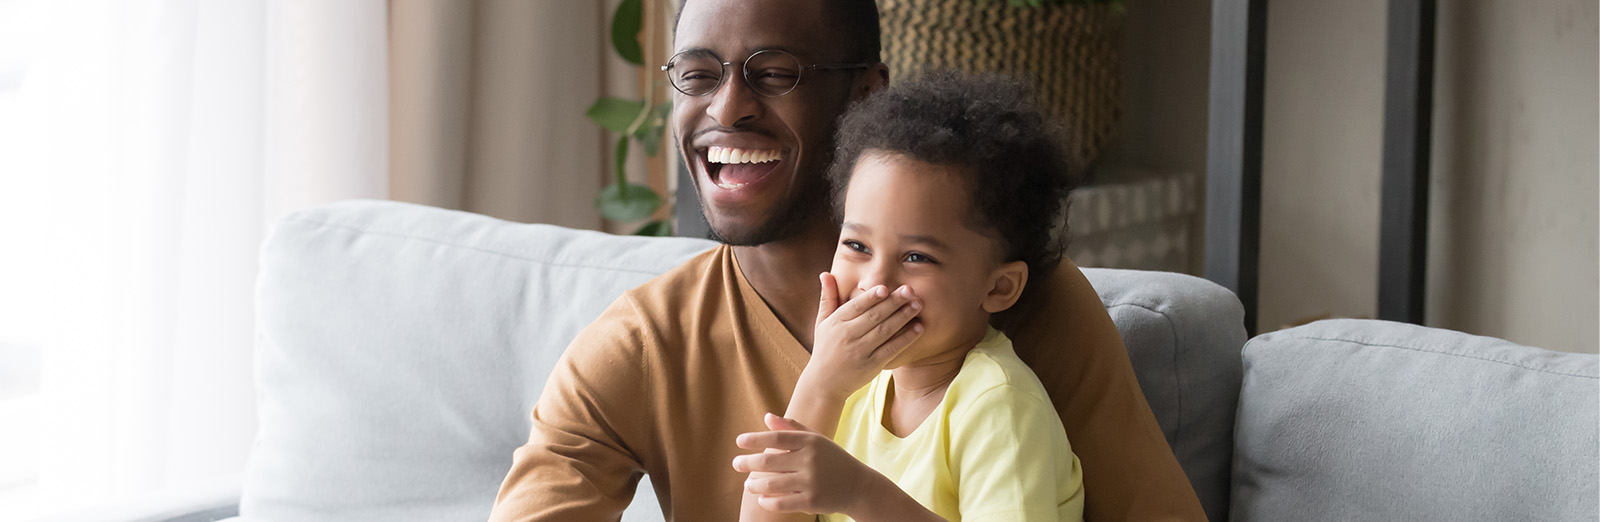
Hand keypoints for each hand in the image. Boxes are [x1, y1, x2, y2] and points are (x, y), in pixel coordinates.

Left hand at [732, 413, 881, 515]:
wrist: (858, 486)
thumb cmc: (832, 460)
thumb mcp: (816, 440)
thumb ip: (792, 428)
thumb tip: (767, 417)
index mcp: (810, 442)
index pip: (777, 438)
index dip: (755, 439)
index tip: (739, 441)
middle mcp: (810, 460)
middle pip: (769, 461)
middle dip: (748, 463)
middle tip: (735, 464)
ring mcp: (811, 482)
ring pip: (771, 484)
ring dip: (754, 485)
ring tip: (747, 484)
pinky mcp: (811, 501)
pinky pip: (781, 503)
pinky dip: (767, 502)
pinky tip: (761, 499)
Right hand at [803, 272, 923, 399]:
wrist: (824, 383)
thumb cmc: (825, 348)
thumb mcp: (822, 322)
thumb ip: (828, 298)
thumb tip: (825, 273)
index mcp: (836, 323)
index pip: (856, 307)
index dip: (871, 298)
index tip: (885, 287)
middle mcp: (848, 336)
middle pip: (874, 316)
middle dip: (893, 302)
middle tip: (910, 290)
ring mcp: (861, 352)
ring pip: (885, 331)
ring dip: (903, 317)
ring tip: (917, 304)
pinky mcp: (872, 365)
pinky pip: (892, 349)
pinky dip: (906, 338)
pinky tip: (918, 327)